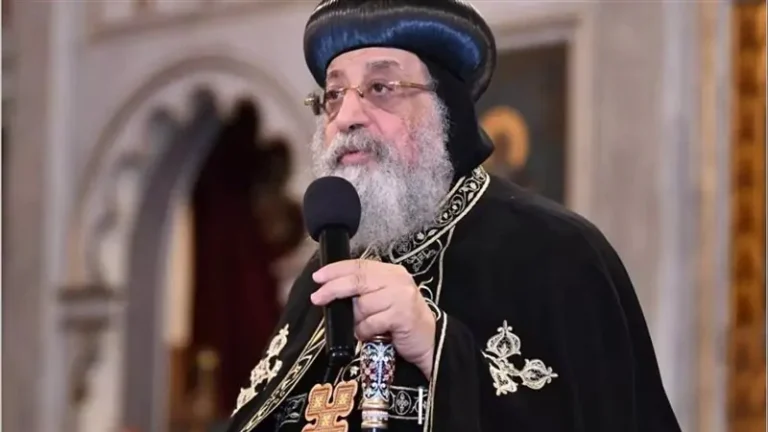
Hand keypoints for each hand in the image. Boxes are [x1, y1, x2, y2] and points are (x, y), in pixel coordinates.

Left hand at [310, 259, 435, 377]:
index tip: (318, 277)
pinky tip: (374, 334)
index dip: (336, 270)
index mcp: (391, 272)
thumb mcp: (384, 299)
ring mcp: (401, 296)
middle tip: (317, 298)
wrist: (430, 341)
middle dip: (333, 289)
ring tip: (366, 327)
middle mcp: (397, 280)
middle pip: (357, 280)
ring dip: (357, 320)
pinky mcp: (402, 315)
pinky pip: (370, 322)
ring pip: (362, 305)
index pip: (359, 265)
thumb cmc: (402, 321)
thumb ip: (364, 291)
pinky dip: (366, 331)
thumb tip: (331, 291)